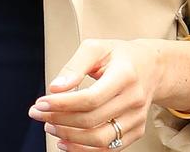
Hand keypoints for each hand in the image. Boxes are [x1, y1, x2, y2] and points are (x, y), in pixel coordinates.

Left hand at [28, 37, 163, 149]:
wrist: (151, 67)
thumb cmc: (118, 54)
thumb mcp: (96, 48)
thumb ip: (74, 66)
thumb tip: (55, 88)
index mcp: (125, 75)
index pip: (91, 98)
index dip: (63, 104)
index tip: (41, 102)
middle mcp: (134, 100)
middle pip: (92, 120)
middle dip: (60, 120)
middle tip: (38, 113)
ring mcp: (137, 119)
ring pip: (100, 140)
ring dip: (70, 137)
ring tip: (50, 126)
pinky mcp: (136, 131)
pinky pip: (109, 148)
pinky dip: (84, 150)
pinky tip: (66, 141)